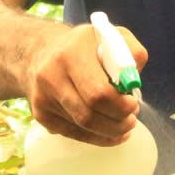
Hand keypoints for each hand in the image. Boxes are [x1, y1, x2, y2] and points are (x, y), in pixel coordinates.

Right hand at [25, 23, 148, 146]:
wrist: (40, 51)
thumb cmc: (83, 46)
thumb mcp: (110, 36)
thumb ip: (130, 52)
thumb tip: (134, 79)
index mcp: (72, 53)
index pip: (98, 92)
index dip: (120, 105)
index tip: (133, 104)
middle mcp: (51, 75)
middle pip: (88, 114)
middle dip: (117, 122)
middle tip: (131, 119)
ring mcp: (43, 97)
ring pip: (82, 127)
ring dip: (109, 131)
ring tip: (124, 125)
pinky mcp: (40, 114)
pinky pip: (72, 134)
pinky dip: (95, 138)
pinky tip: (110, 133)